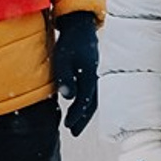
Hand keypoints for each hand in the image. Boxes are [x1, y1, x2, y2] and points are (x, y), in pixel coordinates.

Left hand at [53, 12, 99, 138]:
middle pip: (92, 104)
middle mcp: (96, 78)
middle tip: (73, 132)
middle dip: (82, 119)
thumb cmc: (70, 43)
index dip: (77, 114)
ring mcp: (97, 76)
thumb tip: (68, 97)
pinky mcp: (94, 73)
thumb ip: (66, 77)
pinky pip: (93, 93)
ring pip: (93, 99)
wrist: (80, 29)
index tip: (68, 126)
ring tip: (75, 125)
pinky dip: (87, 104)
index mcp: (90, 75)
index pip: (85, 100)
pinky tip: (80, 109)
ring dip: (85, 113)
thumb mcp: (63, 59)